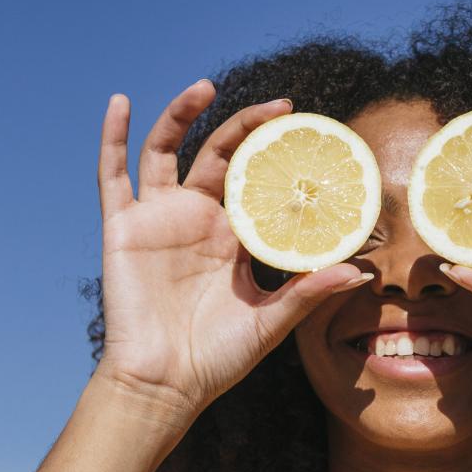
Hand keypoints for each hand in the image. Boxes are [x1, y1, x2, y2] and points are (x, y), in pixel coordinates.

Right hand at [93, 80, 371, 426]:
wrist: (164, 384)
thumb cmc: (216, 359)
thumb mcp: (271, 323)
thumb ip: (308, 292)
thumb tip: (360, 271)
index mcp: (233, 237)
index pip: (259, 182)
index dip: (280, 157)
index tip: (310, 134)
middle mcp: (196, 219)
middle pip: (221, 155)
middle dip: (248, 127)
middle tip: (282, 108)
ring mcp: (158, 219)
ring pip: (167, 150)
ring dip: (182, 114)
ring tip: (206, 86)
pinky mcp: (123, 228)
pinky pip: (112, 174)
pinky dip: (112, 137)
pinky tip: (120, 103)